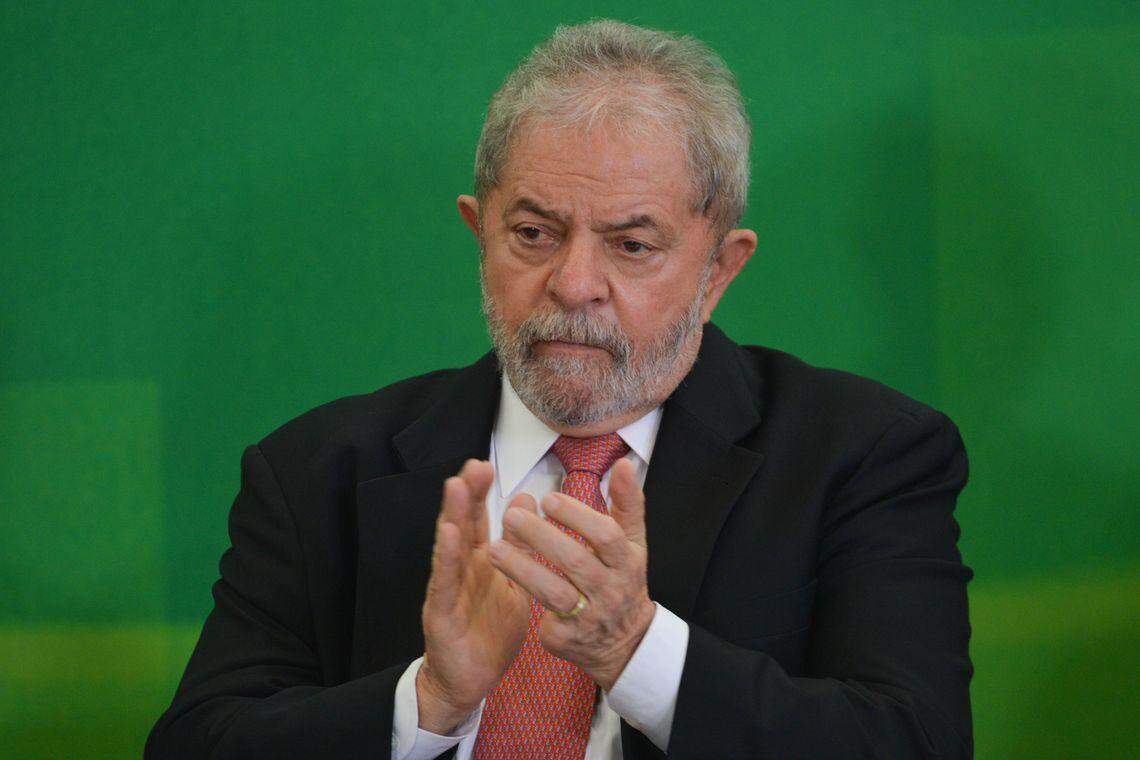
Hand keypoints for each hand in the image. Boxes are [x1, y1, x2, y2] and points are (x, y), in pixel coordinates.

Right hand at [417, 459, 533, 732]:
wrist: (472, 681)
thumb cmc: (491, 631)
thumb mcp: (513, 584)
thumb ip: (518, 546)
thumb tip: (526, 500)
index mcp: (480, 562)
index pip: (478, 520)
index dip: (480, 493)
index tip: (484, 464)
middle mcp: (461, 569)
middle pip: (461, 524)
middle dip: (466, 494)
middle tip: (473, 464)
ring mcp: (448, 589)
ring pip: (449, 546)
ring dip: (451, 516)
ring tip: (455, 486)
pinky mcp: (440, 612)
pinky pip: (445, 582)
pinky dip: (446, 557)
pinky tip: (448, 535)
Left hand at [487, 458, 655, 690]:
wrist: (626, 642)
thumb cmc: (623, 580)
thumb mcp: (633, 543)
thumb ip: (627, 503)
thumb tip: (622, 464)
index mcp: (627, 562)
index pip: (606, 535)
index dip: (577, 516)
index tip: (548, 498)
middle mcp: (611, 591)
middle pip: (576, 561)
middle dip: (540, 537)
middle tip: (511, 515)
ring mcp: (590, 618)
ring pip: (553, 592)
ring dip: (522, 569)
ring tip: (493, 548)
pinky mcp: (568, 640)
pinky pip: (543, 620)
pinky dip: (525, 601)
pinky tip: (500, 584)